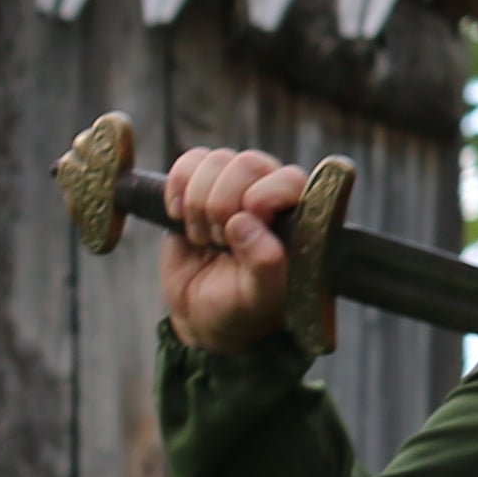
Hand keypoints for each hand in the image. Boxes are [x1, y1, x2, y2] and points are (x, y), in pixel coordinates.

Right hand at [156, 145, 310, 353]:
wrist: (204, 316)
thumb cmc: (244, 308)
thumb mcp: (259, 296)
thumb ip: (265, 264)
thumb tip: (244, 221)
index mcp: (300, 216)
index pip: (288, 179)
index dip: (262, 198)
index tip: (241, 231)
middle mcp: (272, 192)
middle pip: (247, 163)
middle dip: (222, 205)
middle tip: (219, 243)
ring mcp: (236, 186)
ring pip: (216, 160)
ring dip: (199, 203)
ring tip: (204, 238)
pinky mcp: (201, 185)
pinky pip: (189, 161)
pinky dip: (177, 187)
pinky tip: (180, 216)